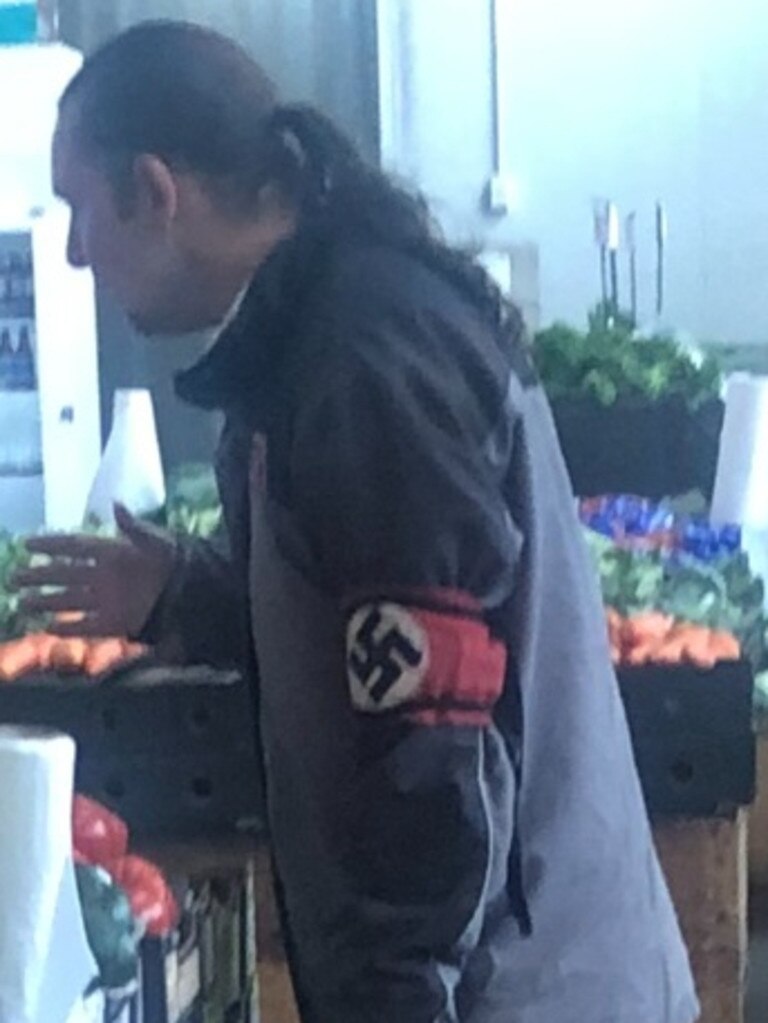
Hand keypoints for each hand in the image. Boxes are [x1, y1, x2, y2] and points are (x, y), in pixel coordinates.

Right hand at [14, 504, 176, 637]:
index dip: (51, 544)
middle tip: (13, 578)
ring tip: (21, 604)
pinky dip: (69, 628)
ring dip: (46, 602)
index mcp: (113, 552)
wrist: (196, 594)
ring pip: (70, 601)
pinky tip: (48, 628)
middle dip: (39, 576)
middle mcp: (105, 576)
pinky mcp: (117, 623)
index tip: (26, 542)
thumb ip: (134, 527)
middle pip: (65, 575)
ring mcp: (109, 600)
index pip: (75, 546)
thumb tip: (115, 504)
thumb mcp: (158, 541)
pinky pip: (88, 626)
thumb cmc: (177, 562)